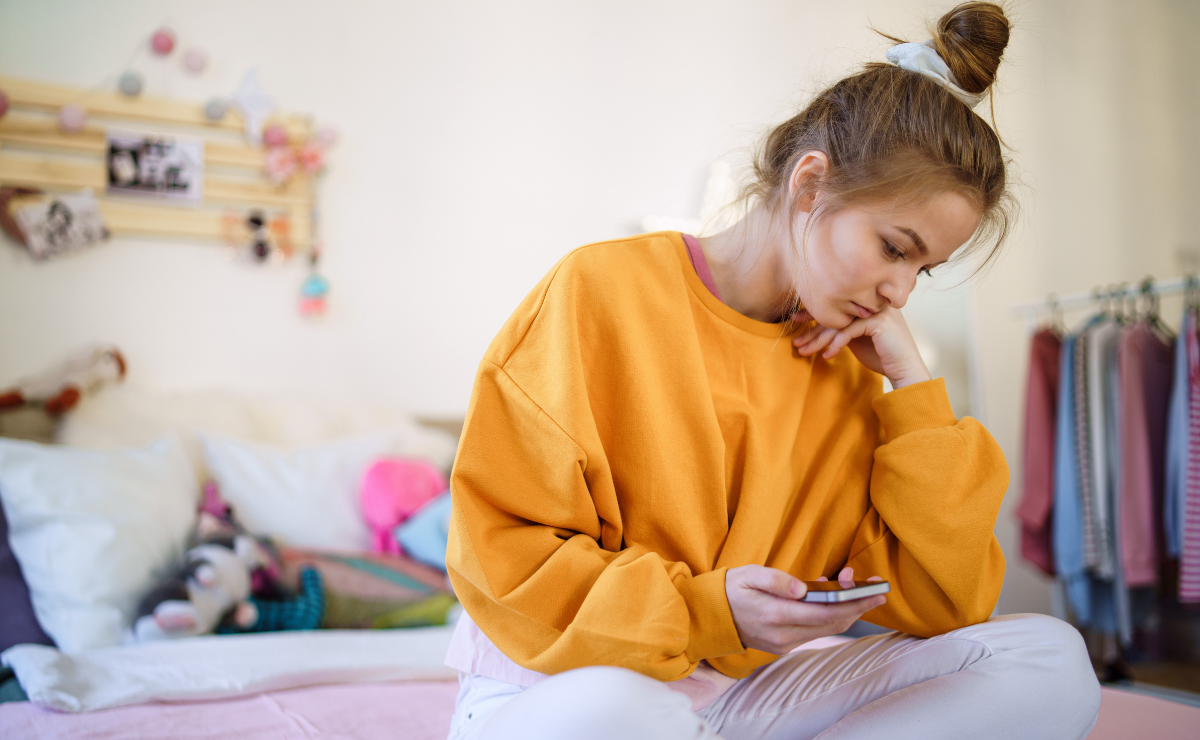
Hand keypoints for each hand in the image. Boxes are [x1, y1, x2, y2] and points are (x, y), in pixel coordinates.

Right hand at [725, 565, 886, 654]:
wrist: (709, 616)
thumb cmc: (730, 589)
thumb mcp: (749, 574)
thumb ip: (776, 580)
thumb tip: (803, 588)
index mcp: (774, 615)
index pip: (825, 613)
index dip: (854, 603)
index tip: (875, 592)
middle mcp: (782, 635)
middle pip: (832, 624)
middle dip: (858, 606)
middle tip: (877, 588)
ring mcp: (783, 644)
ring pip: (826, 629)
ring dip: (846, 611)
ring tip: (858, 589)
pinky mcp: (783, 645)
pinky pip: (814, 631)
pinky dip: (829, 616)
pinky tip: (834, 599)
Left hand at [792, 307, 931, 388]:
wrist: (905, 370)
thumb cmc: (882, 356)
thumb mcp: (857, 339)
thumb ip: (842, 328)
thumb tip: (816, 326)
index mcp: (866, 304)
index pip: (835, 305)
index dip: (814, 312)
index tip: (795, 320)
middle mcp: (871, 303)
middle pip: (834, 313)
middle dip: (811, 329)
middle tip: (795, 340)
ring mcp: (876, 310)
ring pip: (838, 322)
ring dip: (818, 339)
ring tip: (804, 351)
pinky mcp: (878, 322)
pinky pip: (848, 331)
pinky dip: (836, 344)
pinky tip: (828, 356)